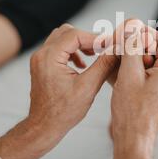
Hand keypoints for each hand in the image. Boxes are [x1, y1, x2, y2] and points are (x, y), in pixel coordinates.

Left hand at [27, 24, 116, 142]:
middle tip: (104, 48)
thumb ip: (104, 65)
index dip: (96, 38)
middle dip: (87, 38)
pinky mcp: (42, 65)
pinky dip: (72, 50)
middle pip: (68, 32)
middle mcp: (41, 55)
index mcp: (50, 58)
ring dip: (79, 43)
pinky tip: (83, 64)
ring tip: (95, 54)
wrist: (44, 127)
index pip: (75, 35)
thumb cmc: (63, 112)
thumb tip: (117, 50)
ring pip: (62, 38)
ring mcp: (40, 59)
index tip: (111, 44)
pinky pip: (58, 48)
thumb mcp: (88, 87)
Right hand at [110, 21, 157, 148]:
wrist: (134, 140)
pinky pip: (149, 74)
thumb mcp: (129, 74)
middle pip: (157, 50)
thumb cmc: (132, 111)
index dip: (142, 34)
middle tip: (119, 46)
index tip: (126, 33)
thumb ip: (132, 48)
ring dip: (135, 58)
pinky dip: (136, 70)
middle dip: (137, 46)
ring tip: (118, 59)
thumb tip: (133, 26)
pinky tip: (122, 73)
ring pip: (152, 62)